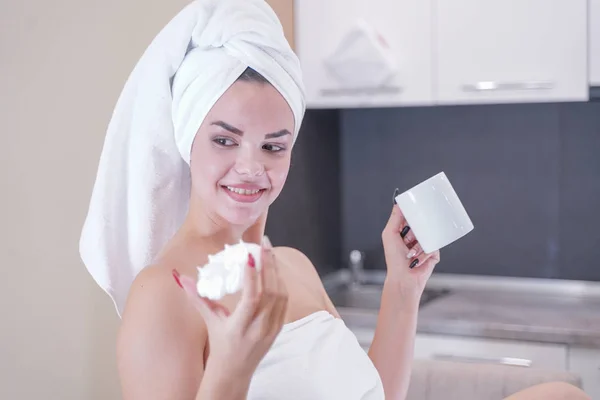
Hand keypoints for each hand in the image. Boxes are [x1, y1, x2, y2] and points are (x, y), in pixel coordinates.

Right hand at [176, 237, 287, 377]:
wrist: (235, 371)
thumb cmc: (220, 344)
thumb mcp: (209, 321)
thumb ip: (197, 298)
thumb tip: (181, 278)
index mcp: (239, 327)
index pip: (251, 299)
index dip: (252, 276)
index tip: (250, 256)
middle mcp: (258, 328)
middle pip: (270, 293)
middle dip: (269, 265)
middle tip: (263, 244)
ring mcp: (272, 328)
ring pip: (281, 295)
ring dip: (276, 271)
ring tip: (268, 252)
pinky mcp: (279, 326)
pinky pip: (284, 301)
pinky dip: (280, 282)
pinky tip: (274, 269)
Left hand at [381, 195, 439, 296]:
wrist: (404, 278)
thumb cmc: (394, 259)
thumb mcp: (390, 234)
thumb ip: (395, 218)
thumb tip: (398, 203)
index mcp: (402, 232)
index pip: (410, 217)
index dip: (412, 214)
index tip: (415, 209)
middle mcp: (414, 238)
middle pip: (421, 224)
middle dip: (415, 231)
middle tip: (409, 238)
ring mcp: (424, 245)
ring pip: (428, 235)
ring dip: (418, 245)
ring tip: (411, 253)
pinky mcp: (433, 254)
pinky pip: (434, 247)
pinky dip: (425, 253)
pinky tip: (417, 260)